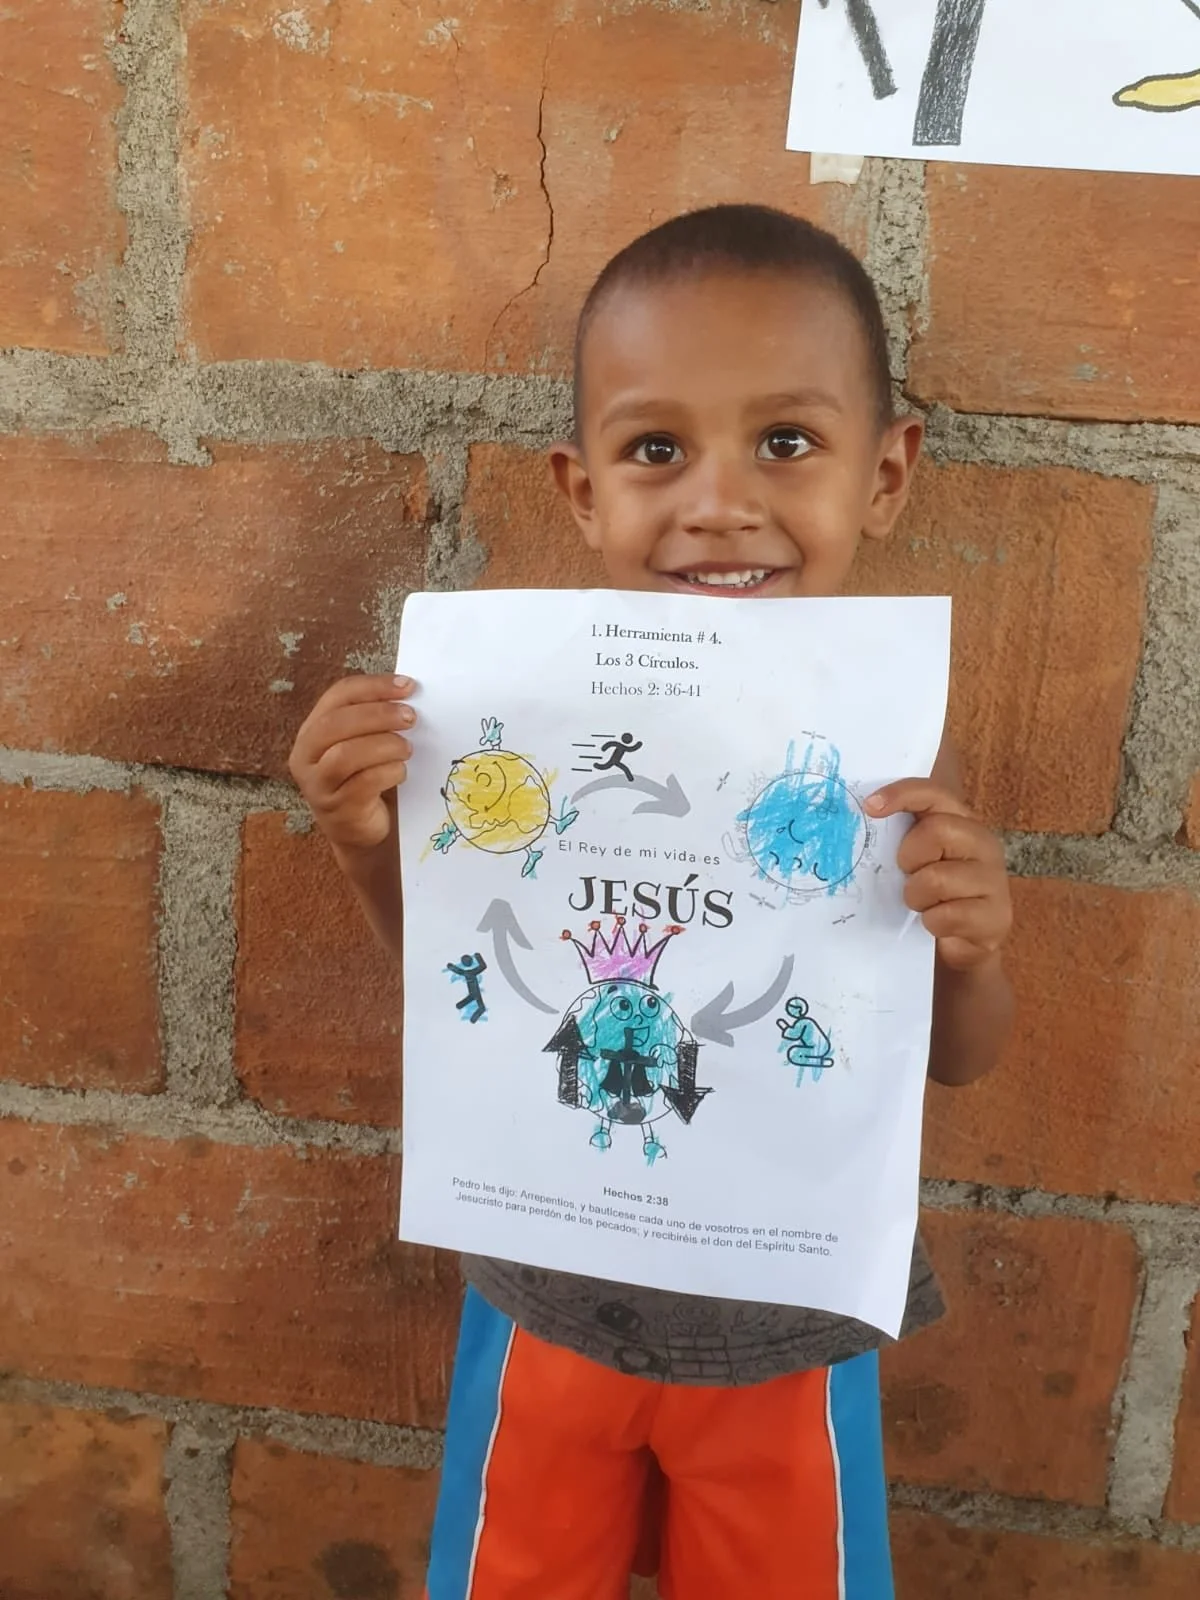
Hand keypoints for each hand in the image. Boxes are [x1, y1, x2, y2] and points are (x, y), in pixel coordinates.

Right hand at [288, 674, 415, 852]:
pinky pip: (364, 783)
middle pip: (337, 722)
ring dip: (386, 745)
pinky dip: (389, 772)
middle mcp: (306, 756)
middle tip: (411, 717)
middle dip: (380, 715)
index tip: (407, 686)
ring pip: (347, 754)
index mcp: (312, 730)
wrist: (361, 832)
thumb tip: (409, 693)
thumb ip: (375, 721)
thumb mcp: (365, 745)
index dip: (374, 686)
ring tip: (406, 749)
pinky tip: (400, 772)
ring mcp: (318, 784)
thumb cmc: (366, 780)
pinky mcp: (337, 809)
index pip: (339, 695)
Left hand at [864, 780, 1010, 972]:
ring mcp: (994, 880)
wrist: (960, 948)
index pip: (935, 794)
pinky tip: (937, 924)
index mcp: (962, 822)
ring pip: (936, 879)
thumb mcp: (916, 860)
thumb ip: (900, 836)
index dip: (902, 794)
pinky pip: (946, 916)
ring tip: (923, 904)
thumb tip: (860, 816)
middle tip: (909, 875)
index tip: (869, 806)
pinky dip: (931, 923)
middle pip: (936, 831)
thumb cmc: (931, 895)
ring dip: (917, 896)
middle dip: (910, 857)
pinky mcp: (996, 917)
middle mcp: (983, 844)